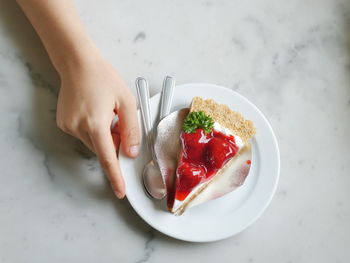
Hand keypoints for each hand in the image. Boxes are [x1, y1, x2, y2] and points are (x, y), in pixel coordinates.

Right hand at [56, 54, 139, 198]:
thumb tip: (131, 153)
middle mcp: (78, 128)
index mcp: (96, 123)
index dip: (115, 176)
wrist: (78, 63)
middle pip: (102, 149)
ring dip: (104, 136)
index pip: (108, 158)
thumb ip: (131, 129)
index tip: (121, 192)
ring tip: (107, 113)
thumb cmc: (104, 78)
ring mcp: (68, 126)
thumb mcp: (126, 102)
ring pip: (93, 143)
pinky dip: (94, 131)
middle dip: (114, 143)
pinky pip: (84, 135)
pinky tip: (95, 112)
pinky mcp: (64, 123)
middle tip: (119, 122)